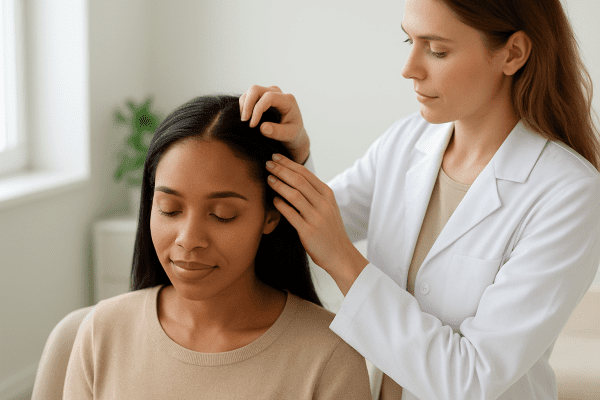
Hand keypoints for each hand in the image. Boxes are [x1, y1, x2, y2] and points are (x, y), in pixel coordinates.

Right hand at [239, 85, 309, 164]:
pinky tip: (246, 118)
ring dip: (244, 105)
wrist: (292, 132)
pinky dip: (244, 106)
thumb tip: (263, 128)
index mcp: (288, 100)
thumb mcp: (290, 135)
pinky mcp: (262, 96)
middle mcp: (278, 92)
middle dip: (247, 105)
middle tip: (244, 121)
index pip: (268, 97)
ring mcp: (269, 92)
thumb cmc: (293, 134)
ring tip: (244, 121)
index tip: (252, 125)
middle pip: (256, 90)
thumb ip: (278, 132)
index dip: (257, 110)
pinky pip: (248, 96)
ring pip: (250, 91)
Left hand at [266, 153, 368, 294]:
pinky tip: (273, 199)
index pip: (306, 174)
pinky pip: (292, 215)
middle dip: (282, 170)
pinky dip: (281, 205)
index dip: (289, 164)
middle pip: (299, 181)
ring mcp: (316, 217)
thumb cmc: (329, 230)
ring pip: (295, 195)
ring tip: (268, 178)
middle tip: (267, 163)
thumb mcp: (327, 207)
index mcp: (327, 195)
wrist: (340, 254)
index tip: (276, 157)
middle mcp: (323, 204)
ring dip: (279, 185)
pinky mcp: (308, 231)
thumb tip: (294, 178)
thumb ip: (313, 193)